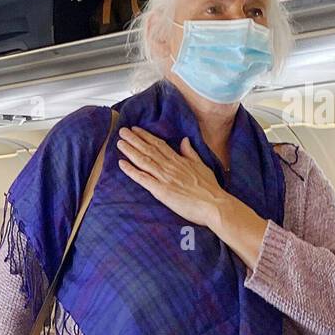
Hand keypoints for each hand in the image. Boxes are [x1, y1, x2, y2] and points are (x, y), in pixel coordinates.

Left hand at [117, 126, 269, 268]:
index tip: (136, 129)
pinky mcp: (161, 191)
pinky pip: (143, 179)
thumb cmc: (210, 188)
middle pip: (149, 150)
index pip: (159, 145)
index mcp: (179, 160)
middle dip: (134, 139)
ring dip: (130, 151)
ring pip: (144, 161)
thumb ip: (190, 153)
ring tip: (119, 143)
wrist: (214, 204)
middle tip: (122, 131)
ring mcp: (165, 178)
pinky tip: (121, 164)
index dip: (146, 136)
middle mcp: (170, 167)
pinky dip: (131, 170)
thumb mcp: (201, 166)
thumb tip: (184, 140)